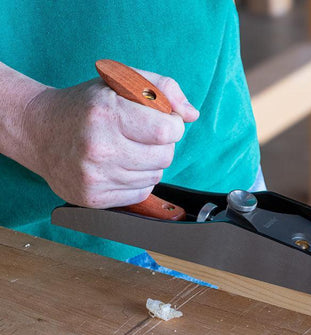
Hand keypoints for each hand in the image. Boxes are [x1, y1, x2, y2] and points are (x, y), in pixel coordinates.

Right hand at [21, 68, 198, 207]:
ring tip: (126, 149)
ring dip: (149, 163)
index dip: (173, 125)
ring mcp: (95, 177)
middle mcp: (99, 148)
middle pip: (165, 156)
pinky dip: (138, 181)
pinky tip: (119, 166)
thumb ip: (162, 89)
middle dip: (161, 144)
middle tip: (141, 135)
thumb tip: (192, 114)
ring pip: (155, 176)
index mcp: (106, 114)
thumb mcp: (120, 82)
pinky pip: (140, 193)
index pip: (167, 130)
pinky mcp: (94, 198)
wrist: (39, 132)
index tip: (164, 121)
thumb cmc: (84, 106)